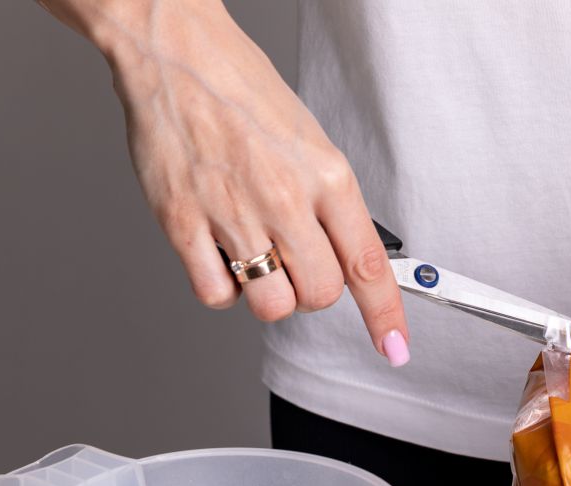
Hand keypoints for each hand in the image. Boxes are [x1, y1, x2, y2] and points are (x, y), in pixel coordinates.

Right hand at [92, 1, 407, 359]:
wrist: (175, 53)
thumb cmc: (240, 91)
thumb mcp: (311, 142)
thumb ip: (331, 204)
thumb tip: (347, 256)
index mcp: (327, 176)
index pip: (368, 265)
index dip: (385, 316)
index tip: (394, 347)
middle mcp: (286, 199)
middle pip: (320, 295)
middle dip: (311, 290)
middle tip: (294, 262)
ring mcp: (234, 214)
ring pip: (272, 305)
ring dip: (267, 295)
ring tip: (254, 256)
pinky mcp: (184, 223)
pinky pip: (216, 295)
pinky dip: (221, 288)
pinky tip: (219, 255)